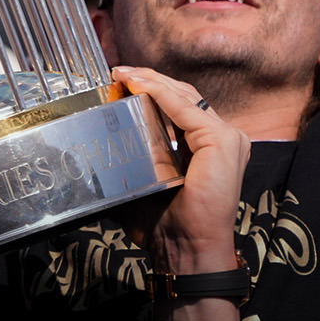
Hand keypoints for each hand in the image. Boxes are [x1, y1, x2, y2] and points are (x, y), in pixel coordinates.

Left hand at [112, 66, 248, 273]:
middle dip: (148, 80)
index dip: (150, 89)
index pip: (178, 105)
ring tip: (123, 75)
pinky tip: (139, 86)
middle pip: (182, 95)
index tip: (120, 81)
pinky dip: (161, 94)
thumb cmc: (164, 222)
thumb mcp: (142, 182)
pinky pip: (186, 110)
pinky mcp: (223, 141)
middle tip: (118, 73)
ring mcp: (226, 137)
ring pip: (184, 97)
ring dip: (151, 81)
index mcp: (206, 144)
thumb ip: (129, 162)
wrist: (185, 247)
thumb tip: (93, 154)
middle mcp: (221, 137)